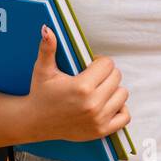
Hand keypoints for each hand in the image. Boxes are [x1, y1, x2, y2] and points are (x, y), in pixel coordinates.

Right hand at [26, 25, 129, 142]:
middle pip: (117, 77)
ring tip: (98, 90)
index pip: (108, 64)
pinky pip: (125, 116)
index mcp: (81, 87)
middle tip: (92, 78)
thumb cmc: (40, 94)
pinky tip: (106, 104)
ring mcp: (98, 119)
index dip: (99, 62)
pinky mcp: (101, 131)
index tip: (89, 66)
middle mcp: (93, 104)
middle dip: (106, 74)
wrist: (35, 122)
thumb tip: (48, 29)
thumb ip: (47, 48)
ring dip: (113, 90)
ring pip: (123, 94)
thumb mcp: (42, 70)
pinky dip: (120, 109)